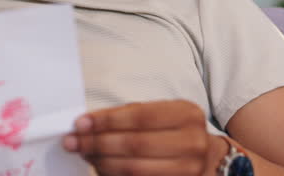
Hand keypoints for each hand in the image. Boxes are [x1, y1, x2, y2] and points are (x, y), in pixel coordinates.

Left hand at [62, 100, 226, 174]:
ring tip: (84, 154)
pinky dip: (114, 175)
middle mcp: (193, 142)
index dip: (107, 120)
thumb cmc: (176, 133)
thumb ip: (129, 115)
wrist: (209, 160)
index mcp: (187, 114)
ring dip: (102, 161)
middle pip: (135, 144)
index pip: (140, 116)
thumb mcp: (162, 115)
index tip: (80, 123)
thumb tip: (87, 123)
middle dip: (98, 142)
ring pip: (134, 169)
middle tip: (73, 141)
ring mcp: (189, 170)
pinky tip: (100, 166)